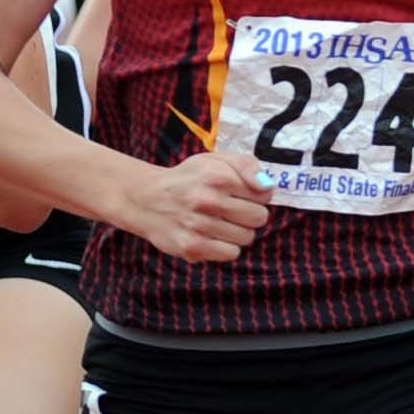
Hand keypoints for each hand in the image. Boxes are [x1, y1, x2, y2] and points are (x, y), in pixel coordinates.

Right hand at [129, 150, 271, 262]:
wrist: (146, 198)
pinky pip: (230, 254)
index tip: (241, 194)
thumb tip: (267, 188)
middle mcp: (207, 200)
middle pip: (259, 218)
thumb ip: (247, 166)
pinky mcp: (191, 246)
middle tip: (232, 211)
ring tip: (219, 222)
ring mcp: (198, 225)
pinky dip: (226, 247)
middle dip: (250, 215)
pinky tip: (212, 236)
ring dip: (238, 232)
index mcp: (217, 175)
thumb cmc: (189, 179)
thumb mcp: (215, 160)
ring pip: (247, 238)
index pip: (264, 195)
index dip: (256, 195)